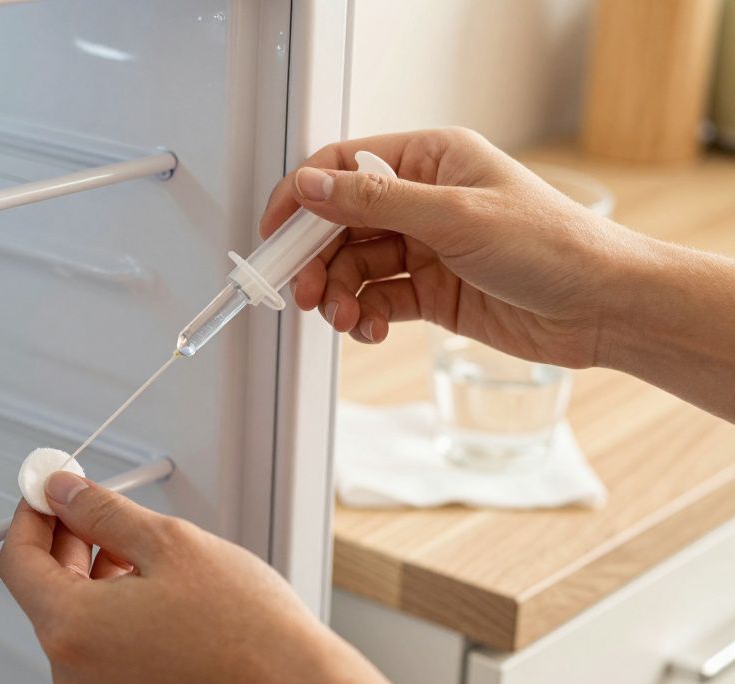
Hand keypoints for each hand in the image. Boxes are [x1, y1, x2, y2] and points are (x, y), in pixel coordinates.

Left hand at [0, 472, 453, 683]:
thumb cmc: (245, 630)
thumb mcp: (168, 542)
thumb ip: (101, 511)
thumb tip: (64, 492)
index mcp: (71, 629)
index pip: (16, 561)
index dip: (31, 514)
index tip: (49, 488)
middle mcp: (74, 671)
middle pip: (44, 590)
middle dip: (67, 540)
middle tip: (97, 504)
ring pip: (77, 616)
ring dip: (97, 573)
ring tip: (148, 549)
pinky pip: (102, 646)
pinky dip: (117, 609)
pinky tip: (160, 589)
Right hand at [260, 127, 644, 368]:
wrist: (603, 308)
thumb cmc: (551, 247)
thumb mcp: (455, 217)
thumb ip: (376, 202)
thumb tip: (311, 186)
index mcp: (431, 159)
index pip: (344, 168)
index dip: (302, 198)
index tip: (274, 233)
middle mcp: (424, 199)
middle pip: (341, 224)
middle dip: (317, 260)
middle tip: (303, 293)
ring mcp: (426, 247)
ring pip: (355, 267)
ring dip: (339, 295)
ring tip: (341, 319)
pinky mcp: (432, 291)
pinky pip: (378, 300)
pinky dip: (365, 318)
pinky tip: (368, 331)